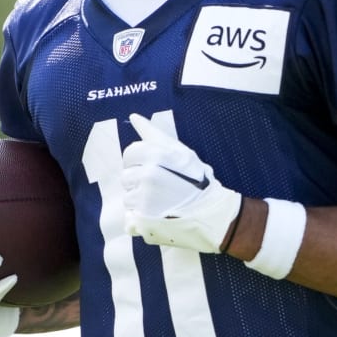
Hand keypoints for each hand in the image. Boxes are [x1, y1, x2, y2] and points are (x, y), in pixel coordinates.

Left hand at [121, 114, 241, 254]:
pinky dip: (139, 219)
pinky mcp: (143, 219)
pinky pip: (129, 217)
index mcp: (156, 155)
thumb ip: (154, 134)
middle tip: (160, 187)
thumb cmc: (196, 180)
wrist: (210, 212)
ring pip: (128, 198)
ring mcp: (144, 198)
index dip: (139, 161)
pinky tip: (156, 215)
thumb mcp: (180, 152)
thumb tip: (134, 117)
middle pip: (126, 176)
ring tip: (161, 202)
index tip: (153, 169)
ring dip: (140, 201)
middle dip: (139, 182)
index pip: (130, 153)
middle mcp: (148, 175)